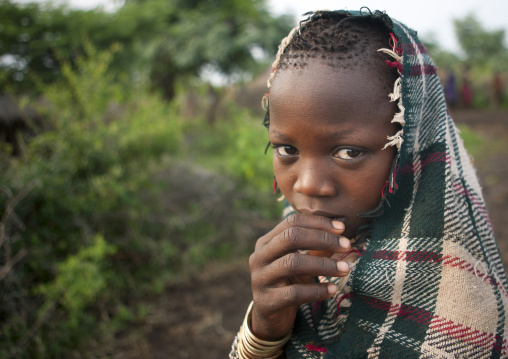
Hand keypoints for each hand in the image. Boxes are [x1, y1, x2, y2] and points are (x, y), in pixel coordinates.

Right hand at [249, 213, 352, 340]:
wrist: (269, 315)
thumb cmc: (289, 282)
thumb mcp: (303, 262)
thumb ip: (318, 247)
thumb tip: (343, 231)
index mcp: (266, 242)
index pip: (292, 222)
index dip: (318, 223)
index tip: (342, 228)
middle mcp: (259, 257)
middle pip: (290, 238)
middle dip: (322, 239)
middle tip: (347, 245)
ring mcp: (260, 279)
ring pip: (292, 264)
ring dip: (323, 265)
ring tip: (345, 269)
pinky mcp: (266, 301)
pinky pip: (294, 293)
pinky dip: (316, 290)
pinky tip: (332, 289)